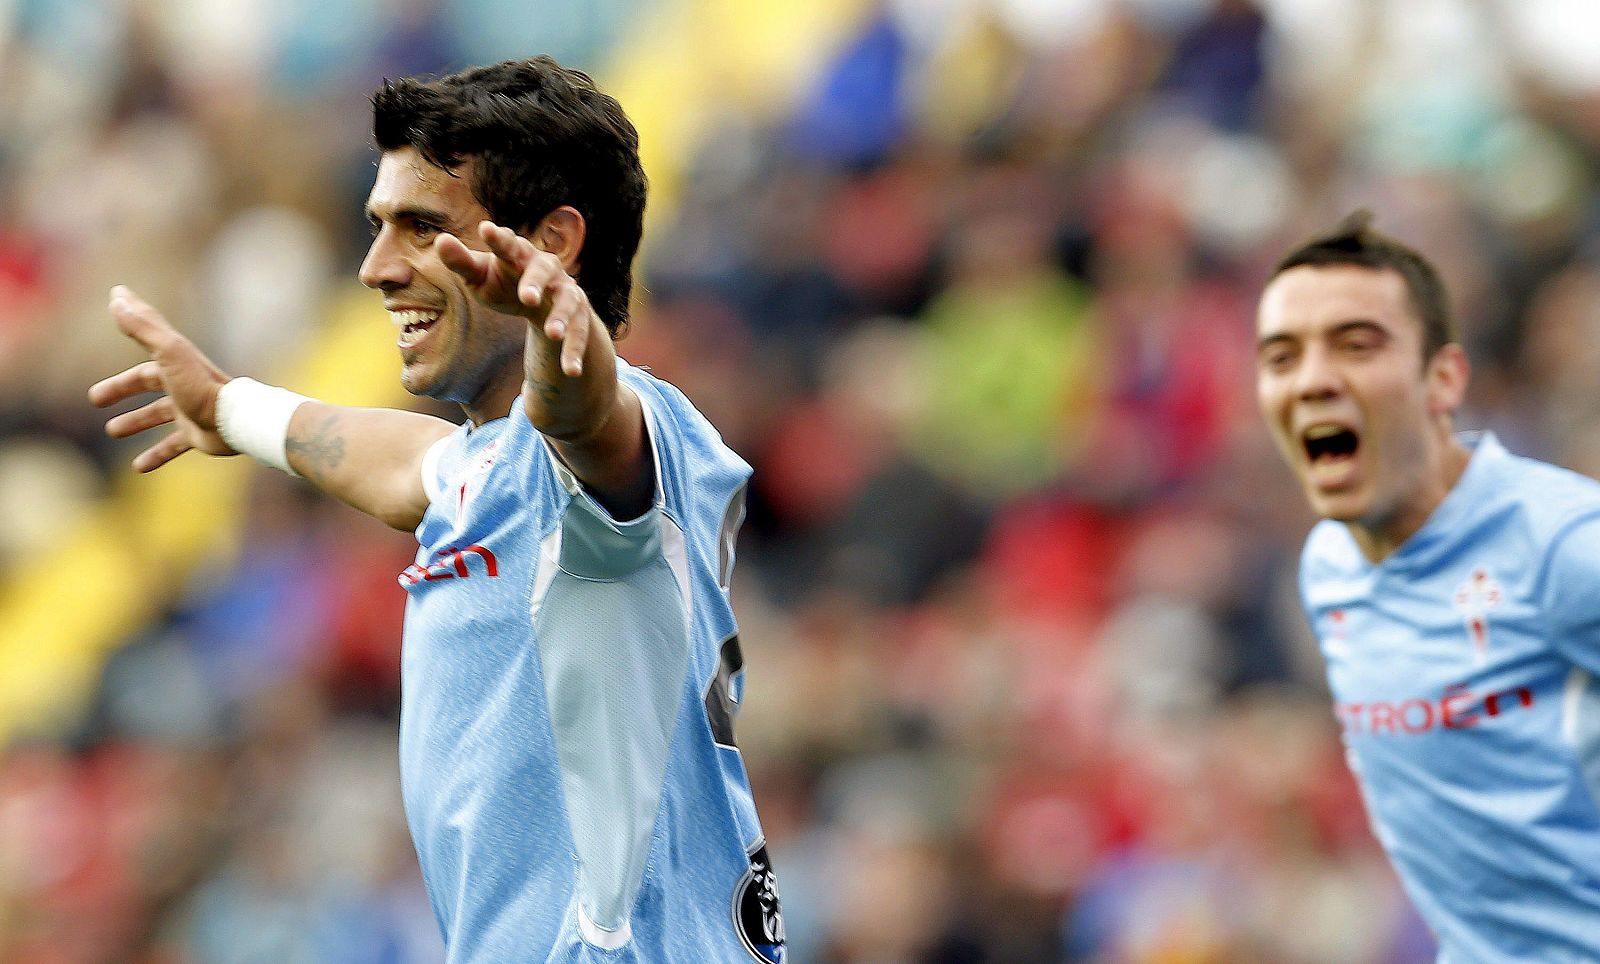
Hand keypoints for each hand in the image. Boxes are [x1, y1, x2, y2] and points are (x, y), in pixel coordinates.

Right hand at [88, 285, 236, 471]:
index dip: (132, 325)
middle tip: (96, 399)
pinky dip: (157, 454)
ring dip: (136, 422)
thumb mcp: (168, 353)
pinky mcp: (199, 435)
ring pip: (158, 415)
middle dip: (122, 388)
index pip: (149, 341)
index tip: (115, 313)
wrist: (237, 422)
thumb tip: (118, 296)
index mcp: (176, 361)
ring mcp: (191, 410)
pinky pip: (174, 446)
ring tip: (113, 431)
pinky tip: (139, 466)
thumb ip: (144, 327)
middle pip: (147, 383)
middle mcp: (184, 383)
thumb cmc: (201, 387)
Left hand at [436, 220, 597, 376]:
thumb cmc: (503, 282)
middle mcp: (547, 268)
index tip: (485, 229)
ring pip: (568, 301)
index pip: (508, 244)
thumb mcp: (480, 276)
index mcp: (518, 254)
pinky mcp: (579, 315)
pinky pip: (580, 332)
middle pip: (544, 270)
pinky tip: (571, 371)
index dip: (499, 239)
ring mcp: (566, 291)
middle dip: (536, 283)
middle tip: (526, 298)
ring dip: (562, 317)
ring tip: (552, 334)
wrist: (541, 301)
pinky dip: (575, 351)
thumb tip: (441, 240)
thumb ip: (462, 262)